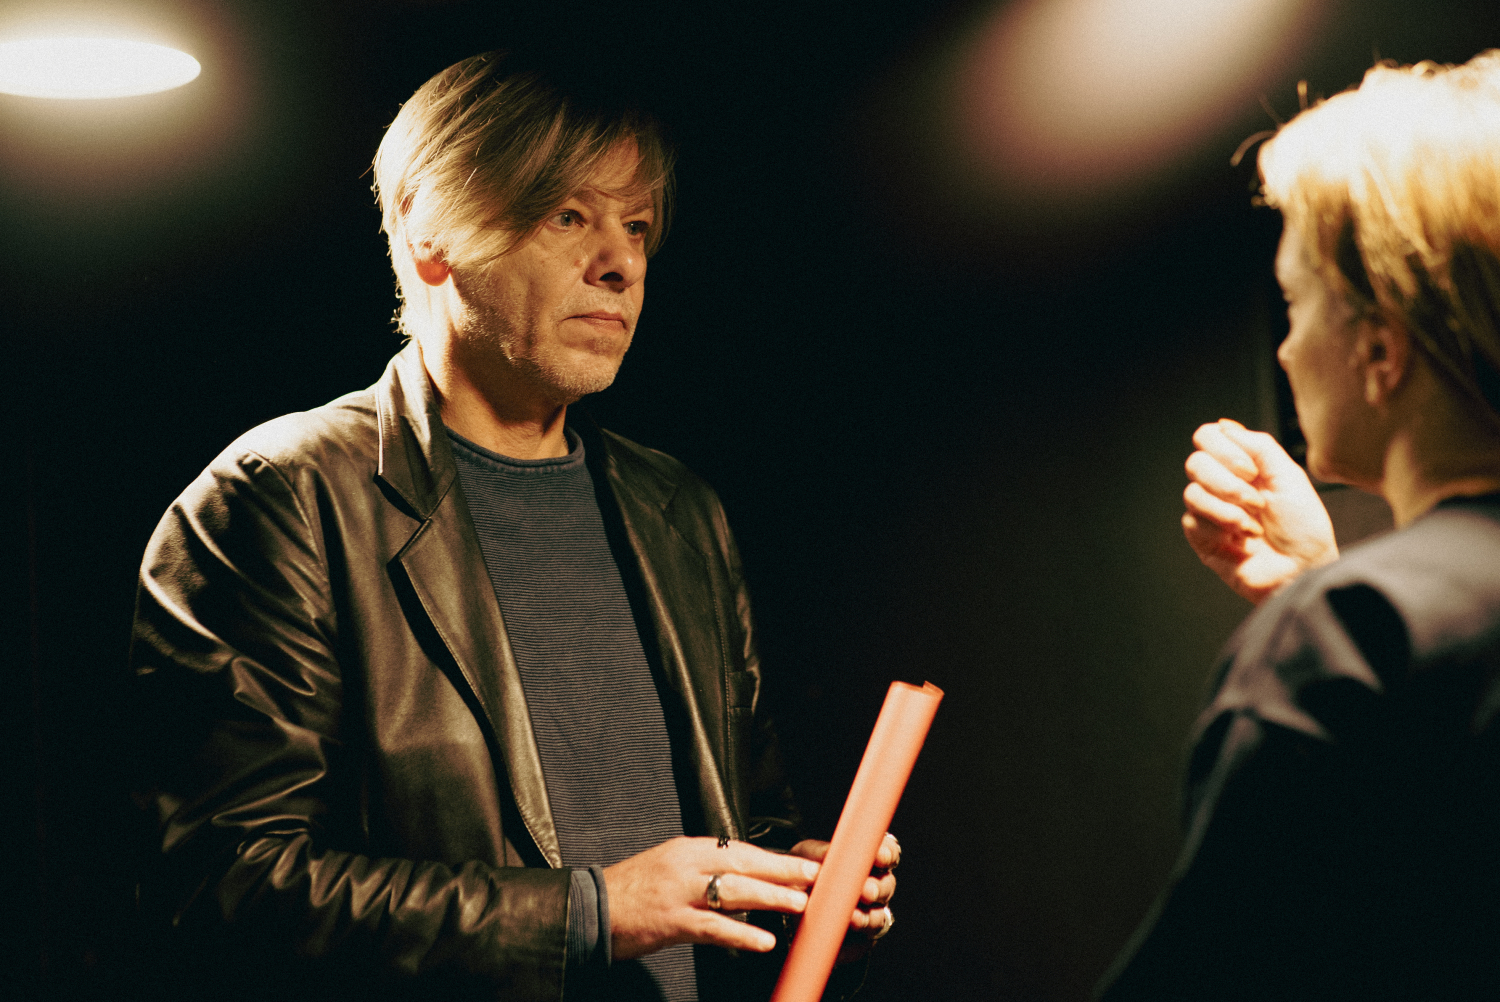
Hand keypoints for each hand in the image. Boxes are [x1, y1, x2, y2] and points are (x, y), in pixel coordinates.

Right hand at [604, 836, 817, 960]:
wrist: (590, 908)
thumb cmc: (633, 892)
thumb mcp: (672, 870)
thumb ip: (707, 873)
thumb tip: (749, 883)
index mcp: (688, 850)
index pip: (740, 850)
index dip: (775, 858)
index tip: (805, 864)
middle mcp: (686, 865)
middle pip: (743, 863)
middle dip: (782, 870)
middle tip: (815, 877)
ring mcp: (678, 892)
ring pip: (733, 890)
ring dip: (770, 896)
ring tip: (799, 903)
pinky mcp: (671, 922)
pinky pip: (713, 927)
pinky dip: (741, 933)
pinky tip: (763, 940)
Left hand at [788, 832, 899, 963]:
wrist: (788, 906)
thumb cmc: (805, 871)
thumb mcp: (807, 856)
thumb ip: (819, 853)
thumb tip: (826, 854)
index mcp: (866, 861)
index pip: (887, 854)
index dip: (887, 854)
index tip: (880, 857)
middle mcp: (874, 886)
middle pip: (887, 886)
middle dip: (878, 888)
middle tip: (867, 891)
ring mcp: (869, 914)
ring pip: (879, 916)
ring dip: (868, 916)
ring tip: (853, 917)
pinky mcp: (860, 940)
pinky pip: (864, 941)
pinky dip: (856, 938)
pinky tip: (846, 934)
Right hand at [1182, 418, 1337, 603]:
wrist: (1303, 569)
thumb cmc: (1304, 528)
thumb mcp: (1289, 476)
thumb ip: (1258, 446)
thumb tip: (1224, 426)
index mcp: (1243, 466)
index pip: (1208, 438)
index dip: (1223, 449)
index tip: (1251, 470)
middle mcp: (1222, 485)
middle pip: (1195, 463)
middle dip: (1228, 485)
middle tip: (1256, 503)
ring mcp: (1210, 511)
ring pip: (1192, 493)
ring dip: (1228, 510)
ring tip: (1253, 526)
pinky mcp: (1202, 538)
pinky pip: (1192, 521)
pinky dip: (1220, 530)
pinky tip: (1242, 541)